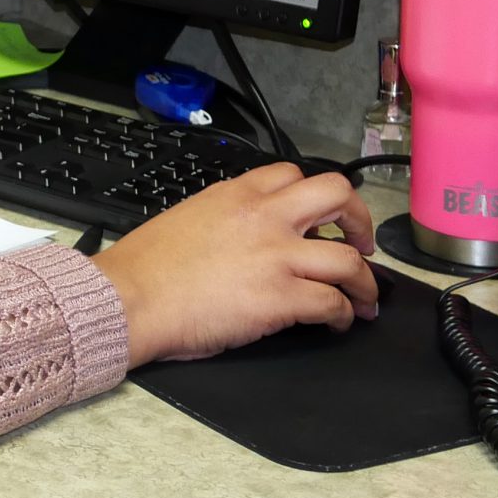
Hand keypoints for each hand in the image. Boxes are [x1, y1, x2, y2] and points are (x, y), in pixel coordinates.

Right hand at [90, 162, 379, 367]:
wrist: (131, 298)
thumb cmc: (147, 266)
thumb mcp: (190, 216)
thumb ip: (227, 216)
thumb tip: (247, 237)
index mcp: (238, 194)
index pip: (293, 175)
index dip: (315, 197)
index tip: (321, 217)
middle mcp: (265, 217)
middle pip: (337, 196)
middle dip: (360, 220)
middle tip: (361, 243)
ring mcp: (277, 257)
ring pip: (349, 259)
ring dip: (365, 282)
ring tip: (365, 299)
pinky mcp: (281, 298)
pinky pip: (333, 303)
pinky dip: (344, 314)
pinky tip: (339, 322)